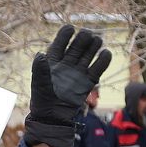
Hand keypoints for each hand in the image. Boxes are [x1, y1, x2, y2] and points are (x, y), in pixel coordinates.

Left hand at [24, 25, 111, 146]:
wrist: (53, 117)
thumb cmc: (42, 99)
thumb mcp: (39, 84)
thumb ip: (40, 69)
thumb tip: (40, 54)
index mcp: (53, 61)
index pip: (60, 43)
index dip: (65, 35)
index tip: (70, 29)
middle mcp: (67, 63)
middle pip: (77, 46)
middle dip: (82, 39)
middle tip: (86, 34)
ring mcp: (78, 71)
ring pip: (88, 54)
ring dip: (94, 46)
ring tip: (97, 40)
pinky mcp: (88, 81)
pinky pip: (98, 68)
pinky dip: (103, 61)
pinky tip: (106, 53)